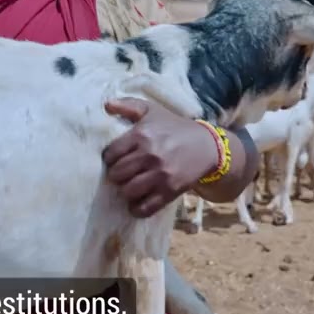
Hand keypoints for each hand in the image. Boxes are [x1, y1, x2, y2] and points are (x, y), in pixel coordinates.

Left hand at [102, 98, 220, 217]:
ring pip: (128, 191)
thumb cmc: (174, 127)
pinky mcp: (170, 191)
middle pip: (117, 174)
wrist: (206, 146)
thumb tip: (106, 105)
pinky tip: (136, 203)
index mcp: (142, 134)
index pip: (111, 154)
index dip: (109, 158)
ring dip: (125, 190)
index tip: (115, 159)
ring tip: (129, 185)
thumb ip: (128, 105)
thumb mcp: (152, 110)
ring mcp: (161, 175)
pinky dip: (136, 209)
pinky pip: (145, 207)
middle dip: (116, 175)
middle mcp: (150, 155)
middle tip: (122, 173)